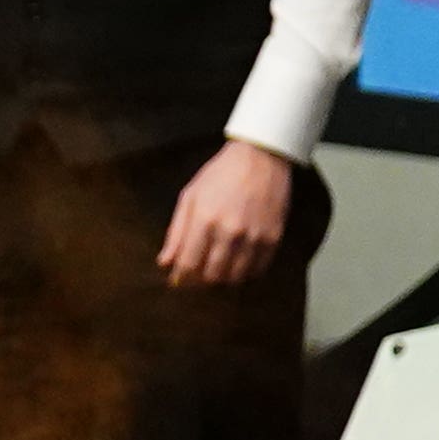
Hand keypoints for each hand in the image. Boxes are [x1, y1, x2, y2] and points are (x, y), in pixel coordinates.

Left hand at [161, 137, 298, 287]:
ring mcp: (254, 236)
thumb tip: (165, 262)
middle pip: (212, 275)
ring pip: (235, 276)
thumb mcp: (189, 197)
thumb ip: (176, 232)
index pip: (188, 263)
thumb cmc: (219, 175)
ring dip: (223, 278)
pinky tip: (238, 265)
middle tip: (197, 276)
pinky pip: (258, 268)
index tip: (177, 281)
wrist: (261, 158)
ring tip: (216, 270)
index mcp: (204, 220)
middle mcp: (230, 232)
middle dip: (200, 280)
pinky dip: (246, 273)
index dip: (180, 277)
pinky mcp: (273, 237)